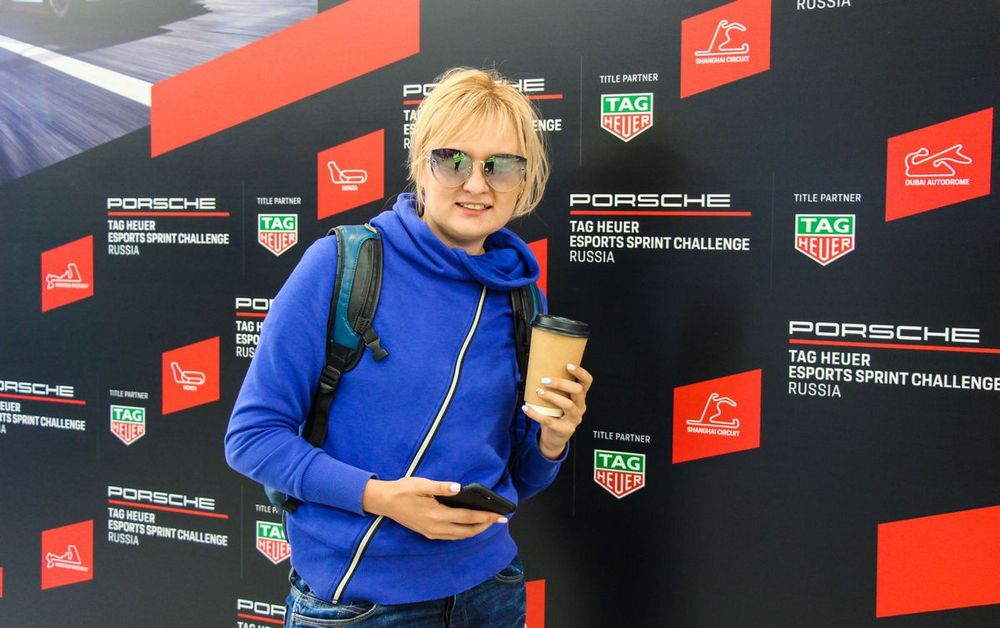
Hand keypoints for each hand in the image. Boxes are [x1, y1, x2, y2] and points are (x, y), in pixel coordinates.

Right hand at [361, 477, 506, 540]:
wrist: (384, 502)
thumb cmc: (404, 490)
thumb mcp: (422, 484)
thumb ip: (441, 486)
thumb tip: (458, 487)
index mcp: (437, 514)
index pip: (468, 518)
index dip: (486, 517)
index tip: (500, 515)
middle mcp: (436, 528)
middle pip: (467, 531)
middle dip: (485, 526)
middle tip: (499, 520)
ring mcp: (432, 533)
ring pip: (460, 536)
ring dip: (475, 530)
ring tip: (487, 522)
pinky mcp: (428, 533)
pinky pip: (451, 537)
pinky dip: (464, 532)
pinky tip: (469, 525)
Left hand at [522, 363, 592, 458]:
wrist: (555, 438)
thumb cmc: (555, 414)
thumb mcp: (559, 400)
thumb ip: (555, 389)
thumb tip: (536, 370)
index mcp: (580, 397)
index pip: (587, 382)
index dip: (580, 373)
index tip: (568, 365)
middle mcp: (580, 407)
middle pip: (577, 391)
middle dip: (561, 383)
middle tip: (544, 380)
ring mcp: (574, 419)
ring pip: (568, 405)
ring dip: (552, 396)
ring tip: (538, 391)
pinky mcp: (564, 430)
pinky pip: (549, 421)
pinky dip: (535, 414)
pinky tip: (526, 408)